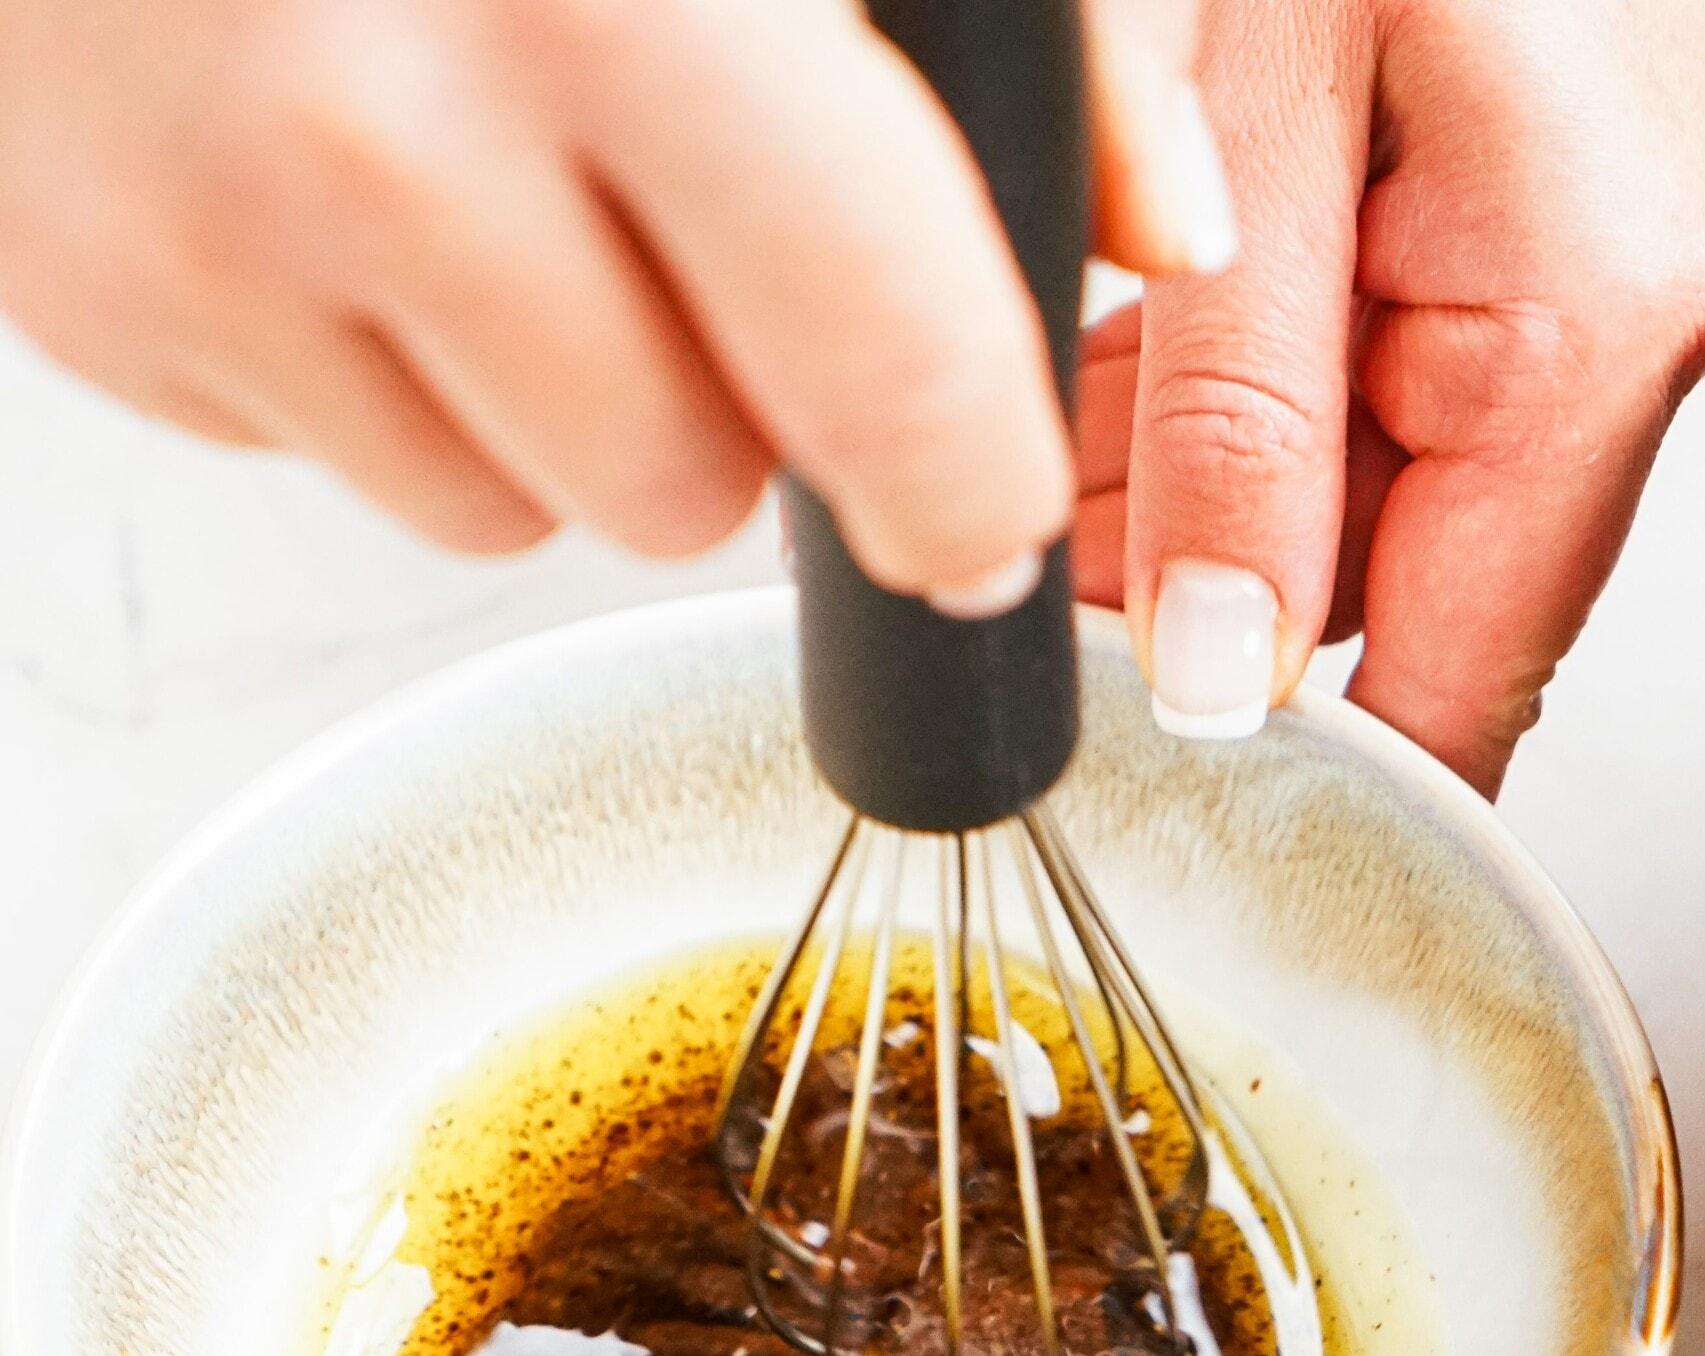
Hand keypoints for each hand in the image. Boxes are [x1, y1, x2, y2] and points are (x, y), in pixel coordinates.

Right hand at [0, 0, 1229, 611]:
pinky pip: (346, 462)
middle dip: (728, 400)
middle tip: (669, 210)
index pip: (881, 361)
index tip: (980, 513)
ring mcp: (215, 228)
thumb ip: (1031, 21)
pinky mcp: (99, 294)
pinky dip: (386, 364)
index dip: (965, 479)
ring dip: (553, 396)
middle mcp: (392, 122)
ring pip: (515, 513)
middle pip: (688, 491)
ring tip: (495, 173)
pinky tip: (354, 187)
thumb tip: (1155, 232)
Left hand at [1076, 0, 1704, 792]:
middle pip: (1379, 601)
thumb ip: (1234, 407)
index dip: (1306, 786)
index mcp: (1583, 326)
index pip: (1454, 692)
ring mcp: (1565, 291)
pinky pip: (1354, 400)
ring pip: (1345, 507)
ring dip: (1187, 498)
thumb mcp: (1254, 104)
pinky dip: (1219, 403)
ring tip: (1065, 425)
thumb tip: (1212, 671)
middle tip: (1032, 565)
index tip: (1169, 828)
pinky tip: (1127, 359)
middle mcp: (1607, 325)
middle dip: (1187, 604)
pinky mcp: (1504, 250)